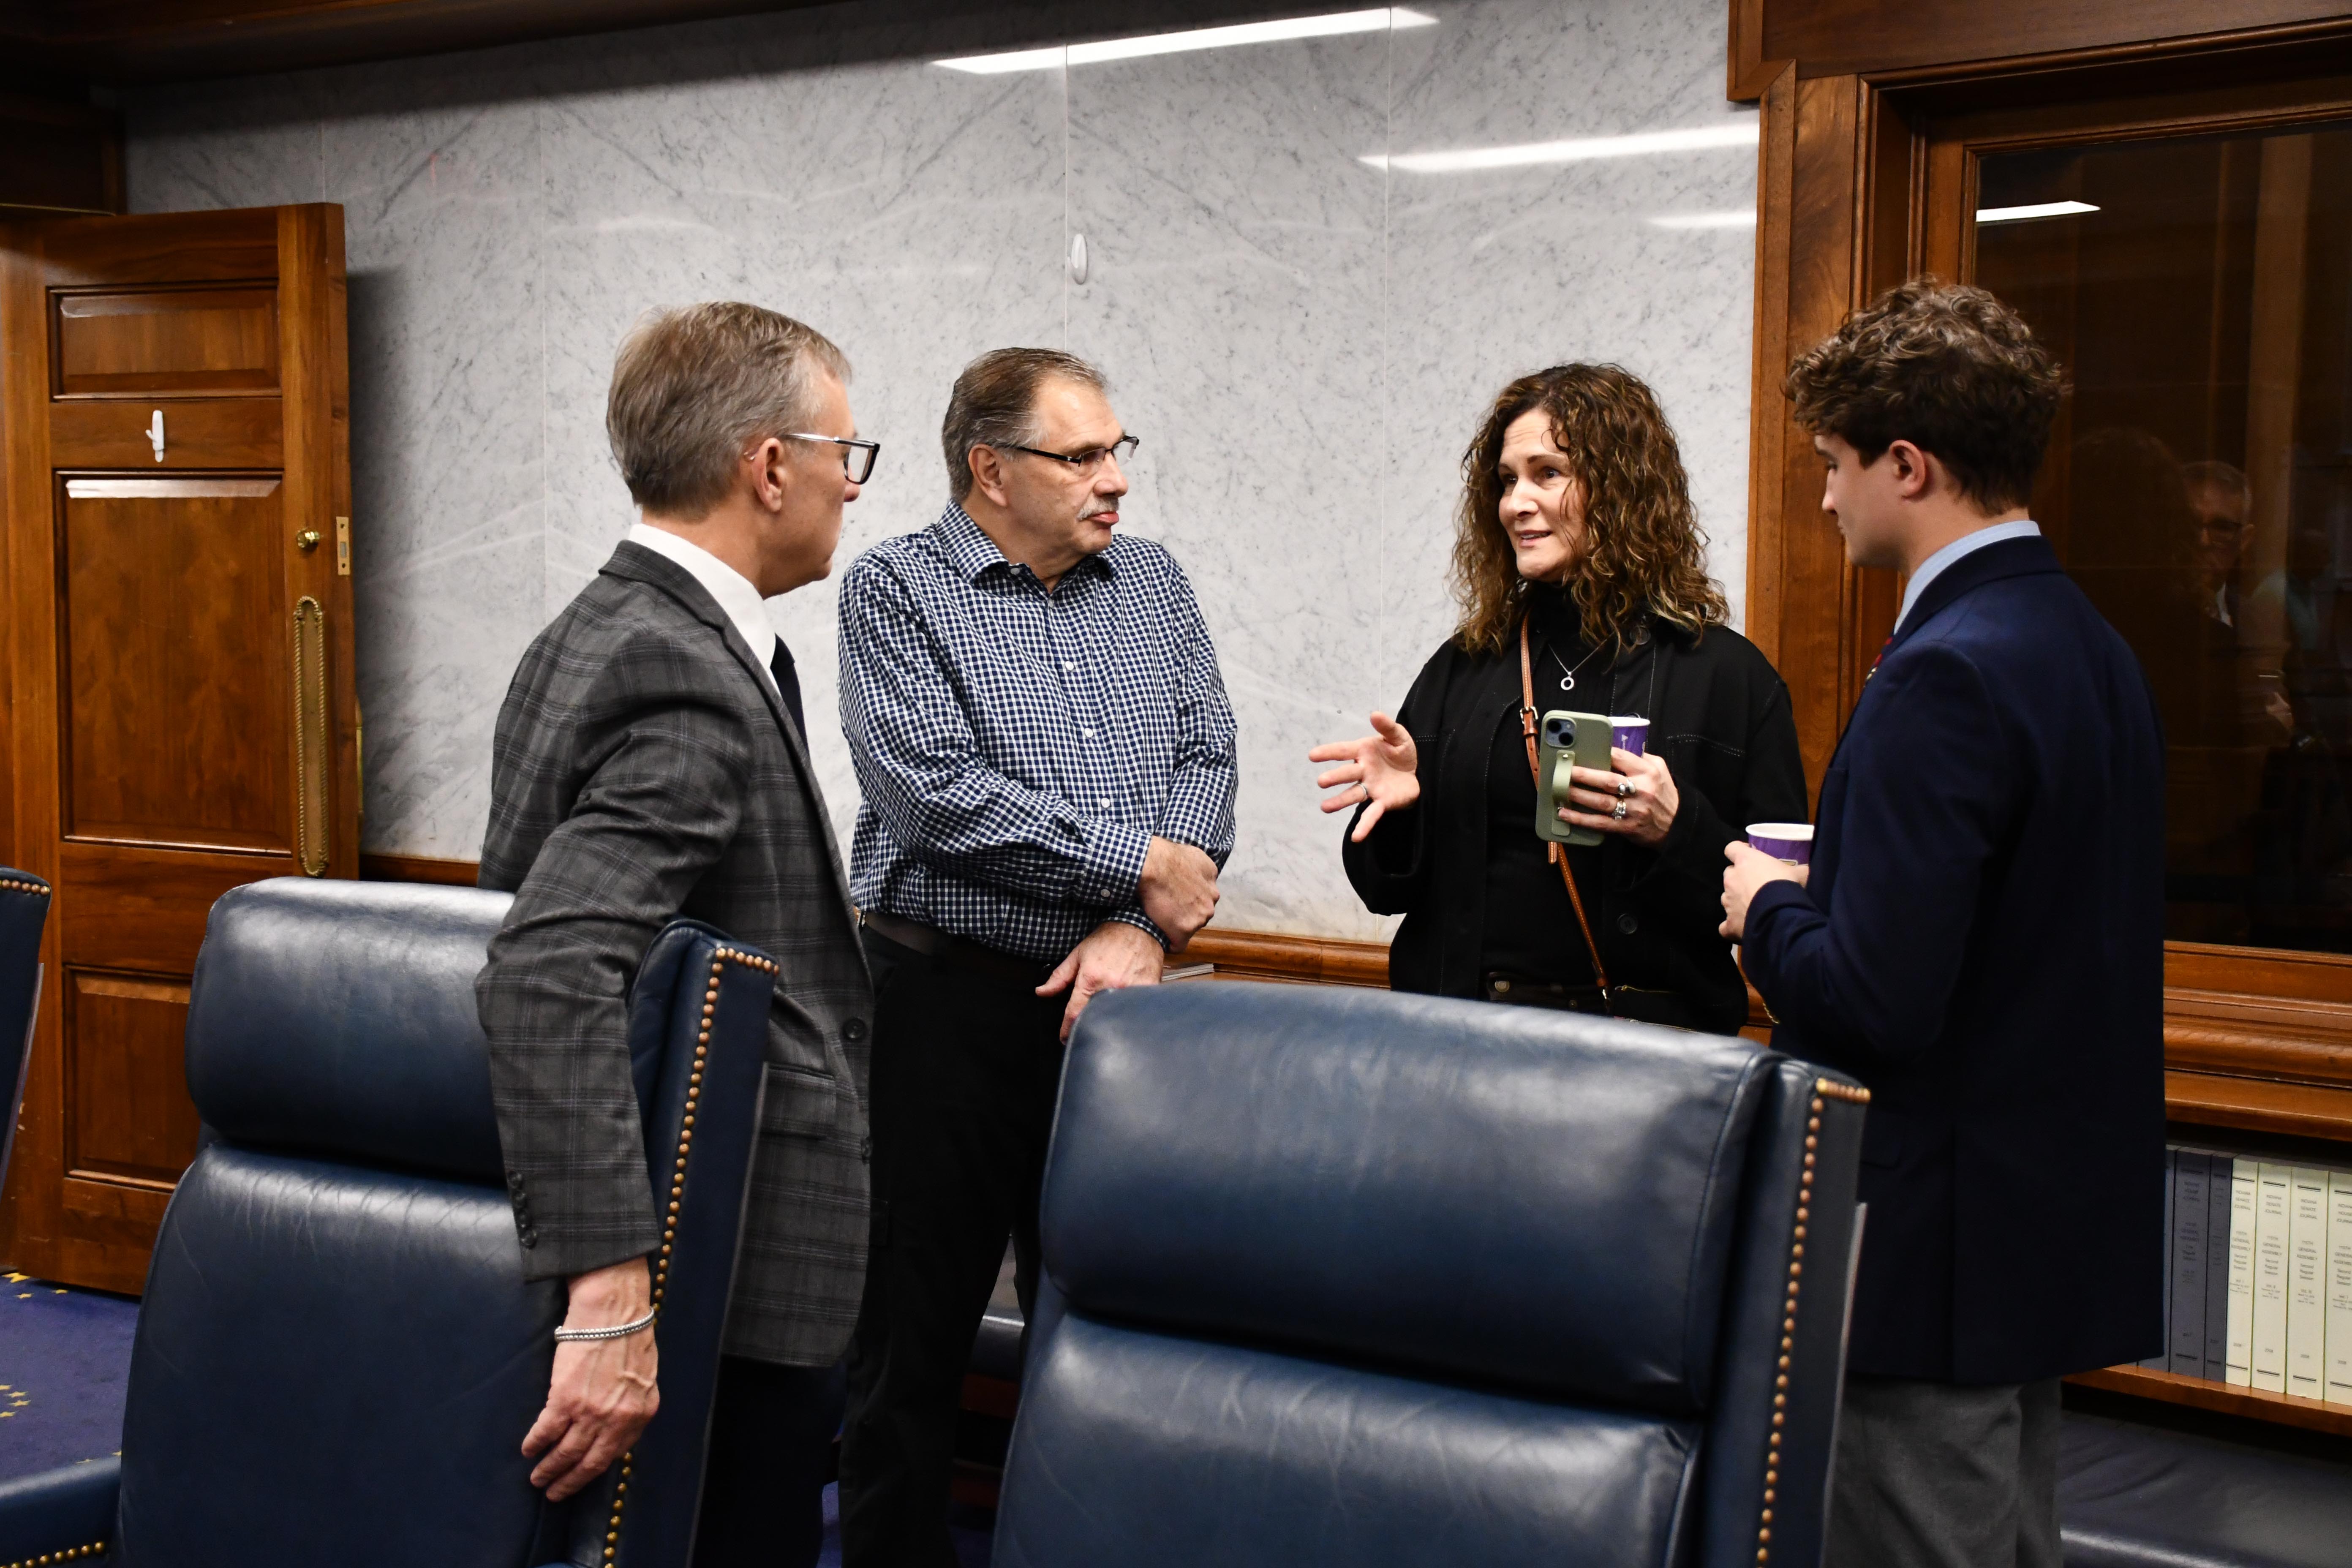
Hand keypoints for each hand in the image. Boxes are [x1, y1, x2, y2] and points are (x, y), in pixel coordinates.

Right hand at [523, 1257, 659, 1500]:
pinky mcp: (566, 1400)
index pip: (615, 1453)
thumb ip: (630, 1404)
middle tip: (554, 1491)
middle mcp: (618, 1419)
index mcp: (641, 1413)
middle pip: (590, 1462)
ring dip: (549, 1468)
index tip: (581, 1478)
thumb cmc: (629, 1336)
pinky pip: (546, 1431)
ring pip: (566, 1452)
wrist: (614, 1309)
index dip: (594, 1469)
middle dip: (569, 1481)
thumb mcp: (642, 1377)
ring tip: (537, 1477)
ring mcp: (591, 1412)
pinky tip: (528, 1449)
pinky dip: (535, 1443)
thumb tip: (612, 1426)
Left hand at [1038, 920, 1166, 1041]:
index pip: (1074, 1014)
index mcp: (1091, 979)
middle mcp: (1111, 986)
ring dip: (1105, 1020)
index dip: (1067, 1030)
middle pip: (1093, 1018)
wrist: (1139, 927)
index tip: (1064, 1037)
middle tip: (1081, 1026)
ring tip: (1101, 1017)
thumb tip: (1042, 991)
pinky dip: (1125, 1013)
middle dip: (1084, 1025)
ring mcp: (1130, 990)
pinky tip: (1121, 1010)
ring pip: (1114, 1017)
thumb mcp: (1079, 954)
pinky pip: (1133, 1009)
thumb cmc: (1109, 939)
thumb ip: (1060, 976)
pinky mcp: (1146, 990)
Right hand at [1139, 836, 1218, 950]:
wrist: (1152, 866)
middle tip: (1164, 909)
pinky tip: (1160, 937)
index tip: (1175, 900)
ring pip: (1189, 928)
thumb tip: (1197, 872)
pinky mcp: (1184, 931)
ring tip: (1158, 921)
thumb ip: (1201, 867)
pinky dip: (1170, 943)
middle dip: (1185, 914)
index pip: (1204, 900)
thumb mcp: (1194, 854)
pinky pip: (1178, 945)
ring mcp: (1199, 918)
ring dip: (1176, 927)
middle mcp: (1210, 902)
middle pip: (1199, 915)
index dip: (1187, 901)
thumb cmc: (1166, 856)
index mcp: (1212, 885)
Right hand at [1309, 712, 1419, 841]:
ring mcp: (1371, 788)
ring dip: (1339, 801)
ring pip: (1353, 795)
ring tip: (1325, 808)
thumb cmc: (1401, 752)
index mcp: (1363, 752)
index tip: (1312, 756)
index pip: (1343, 751)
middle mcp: (1363, 771)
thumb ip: (1387, 726)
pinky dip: (1364, 826)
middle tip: (1322, 781)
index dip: (1328, 752)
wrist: (1416, 772)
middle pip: (1346, 774)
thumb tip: (1374, 714)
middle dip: (1335, 777)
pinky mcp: (1382, 802)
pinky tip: (1356, 837)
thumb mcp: (1398, 736)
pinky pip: (1371, 815)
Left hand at [1560, 748, 1679, 846]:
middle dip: (1584, 775)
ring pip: (1601, 802)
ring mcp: (1633, 810)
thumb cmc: (1665, 794)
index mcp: (1648, 772)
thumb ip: (1640, 758)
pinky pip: (1599, 823)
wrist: (1677, 825)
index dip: (1601, 753)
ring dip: (1578, 796)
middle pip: (1607, 780)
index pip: (1621, 758)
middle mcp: (1640, 790)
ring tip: (1561, 790)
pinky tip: (1565, 813)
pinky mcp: (1626, 827)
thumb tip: (1615, 748)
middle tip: (1567, 771)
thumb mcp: (1660, 769)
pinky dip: (1581, 819)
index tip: (1585, 750)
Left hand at [1720, 841, 1805, 942]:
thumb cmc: (1787, 886)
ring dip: (1737, 901)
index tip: (1748, 855)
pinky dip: (1733, 925)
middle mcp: (1731, 879)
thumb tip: (1806, 870)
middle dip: (1739, 879)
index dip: (1739, 851)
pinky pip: (1726, 925)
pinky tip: (1743, 928)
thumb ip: (1797, 869)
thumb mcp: (1799, 872)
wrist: (1781, 914)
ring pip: (1727, 898)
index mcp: (1745, 861)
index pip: (1732, 848)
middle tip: (1756, 885)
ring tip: (1754, 908)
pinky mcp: (1729, 923)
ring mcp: (1728, 902)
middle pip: (1729, 874)